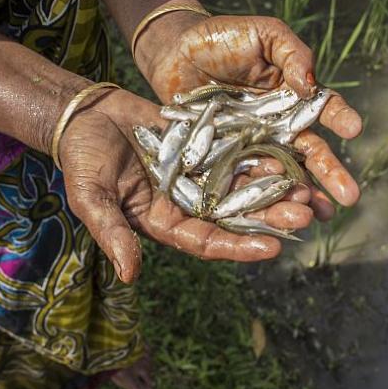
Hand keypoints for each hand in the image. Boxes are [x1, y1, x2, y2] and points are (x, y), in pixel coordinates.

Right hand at [57, 88, 313, 282]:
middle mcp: (186, 202)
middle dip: (268, 217)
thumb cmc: (82, 158)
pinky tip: (286, 154)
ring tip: (305, 188)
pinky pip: (236, 152)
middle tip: (303, 215)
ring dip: (272, 188)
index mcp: (163, 222)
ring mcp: (196, 173)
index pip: (206, 242)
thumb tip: (130, 274)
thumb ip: (112, 233)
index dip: (238, 247)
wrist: (85, 114)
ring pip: (242, 185)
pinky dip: (259, 154)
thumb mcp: (91, 197)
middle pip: (234, 216)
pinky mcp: (203, 144)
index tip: (272, 249)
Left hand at [141, 14, 363, 215]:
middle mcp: (280, 125)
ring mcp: (254, 144)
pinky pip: (246, 179)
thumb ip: (292, 53)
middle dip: (330, 174)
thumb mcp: (264, 34)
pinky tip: (274, 218)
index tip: (353, 129)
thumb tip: (310, 84)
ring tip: (319, 218)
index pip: (323, 108)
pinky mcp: (227, 158)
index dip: (339, 118)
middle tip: (350, 197)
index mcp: (294, 95)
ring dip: (302, 196)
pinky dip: (260, 200)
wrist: (176, 52)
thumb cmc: (223, 37)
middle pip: (310, 152)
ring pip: (284, 174)